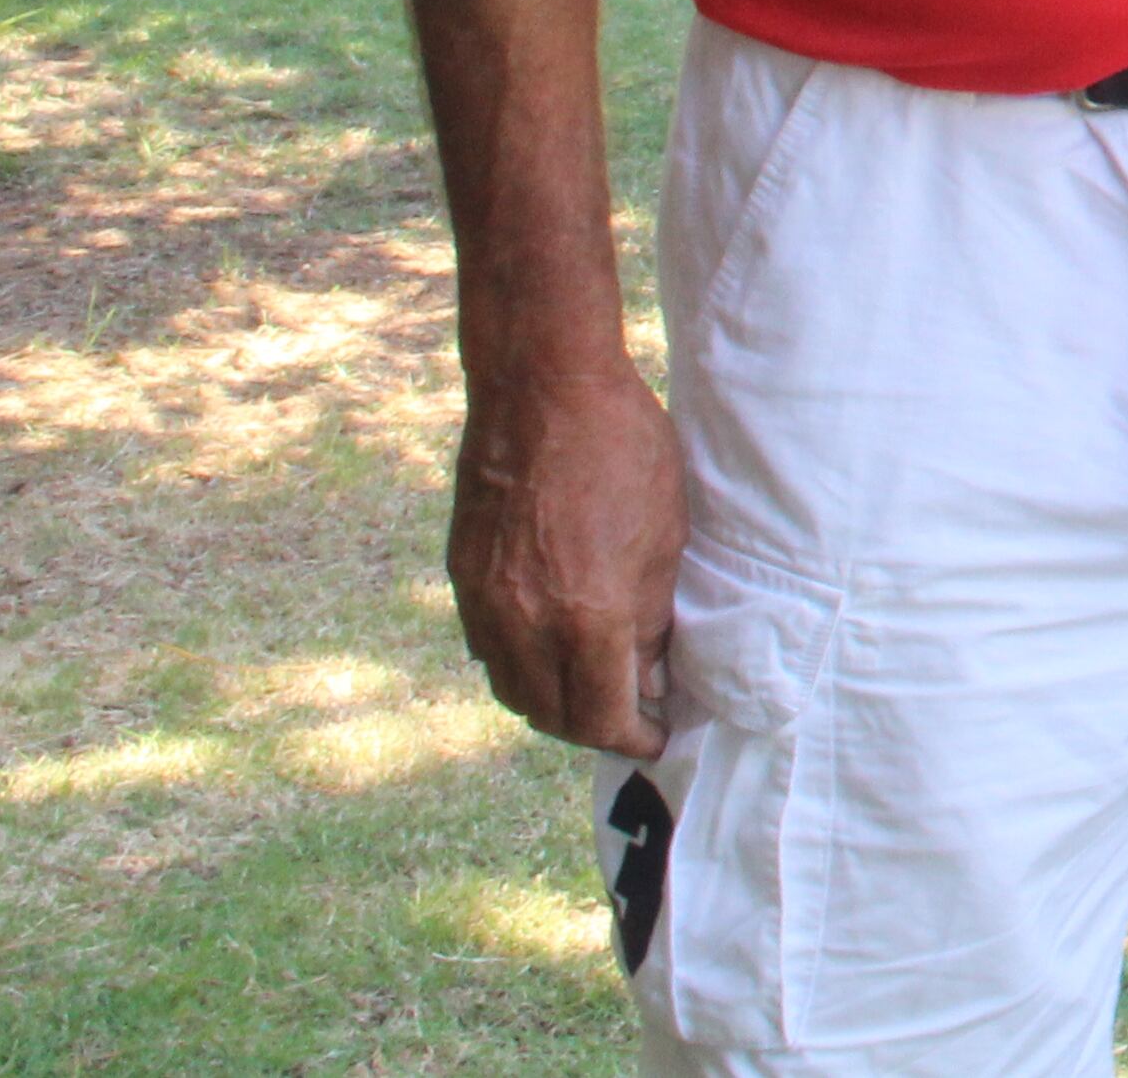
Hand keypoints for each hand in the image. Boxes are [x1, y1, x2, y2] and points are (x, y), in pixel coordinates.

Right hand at [448, 360, 686, 757]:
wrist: (541, 390)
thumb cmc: (622, 450)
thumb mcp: (665, 537)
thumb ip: (652, 617)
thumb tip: (649, 672)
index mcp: (585, 617)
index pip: (603, 717)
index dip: (635, 737)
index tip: (658, 734)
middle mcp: (525, 624)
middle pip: (553, 717)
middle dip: (595, 728)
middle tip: (630, 714)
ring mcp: (484, 604)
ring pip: (513, 691)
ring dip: (553, 703)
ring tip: (592, 686)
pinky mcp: (462, 579)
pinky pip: (487, 651)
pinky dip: (520, 665)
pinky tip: (550, 645)